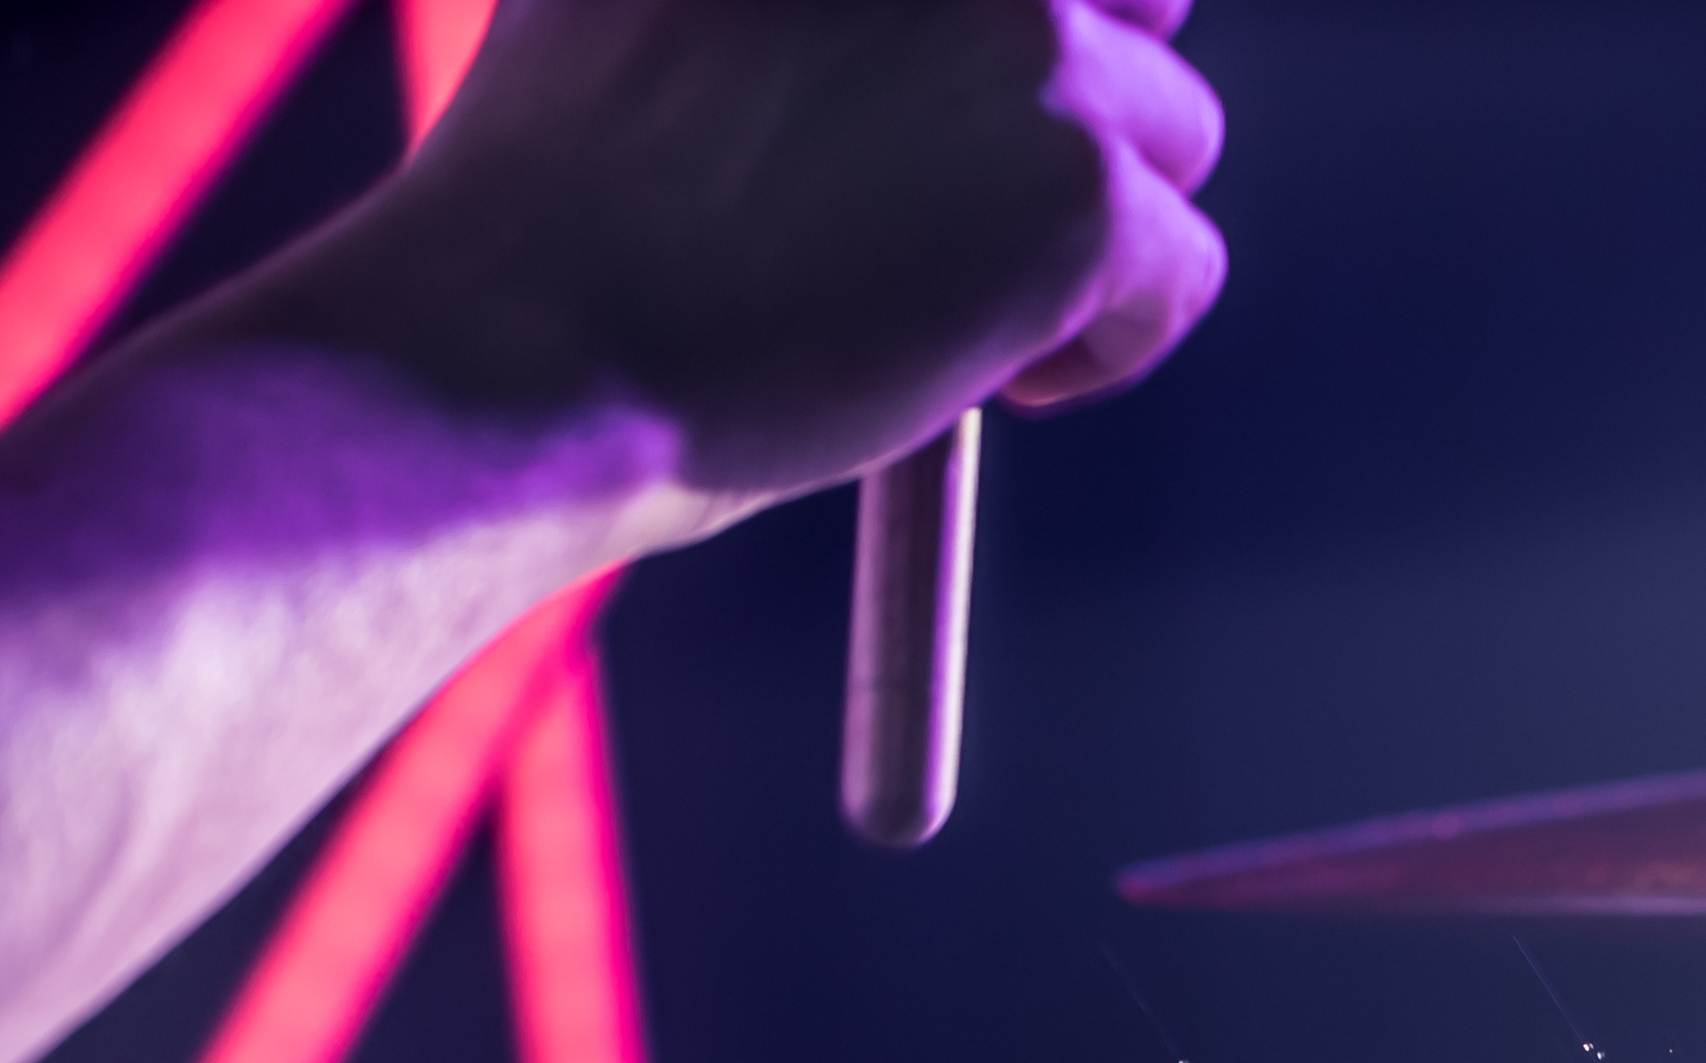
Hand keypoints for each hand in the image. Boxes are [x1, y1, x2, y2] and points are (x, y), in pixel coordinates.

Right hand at [266, 0, 1230, 509]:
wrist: (523, 342)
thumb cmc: (555, 197)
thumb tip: (899, 31)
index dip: (1021, 23)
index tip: (967, 106)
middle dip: (1086, 98)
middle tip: (982, 206)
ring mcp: (1033, 44)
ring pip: (1169, 133)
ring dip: (1084, 227)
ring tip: (948, 310)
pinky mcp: (1084, 190)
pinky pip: (1183, 268)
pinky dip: (1109, 345)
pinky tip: (987, 384)